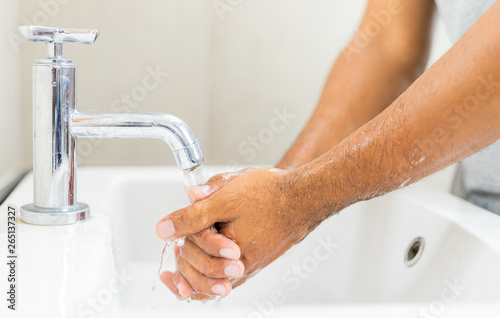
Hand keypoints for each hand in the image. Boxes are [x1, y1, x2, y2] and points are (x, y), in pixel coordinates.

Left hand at [156, 168, 311, 298]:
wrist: (302, 198)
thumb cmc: (271, 196)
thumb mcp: (225, 199)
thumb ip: (192, 216)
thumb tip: (164, 228)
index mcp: (229, 251)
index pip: (192, 251)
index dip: (182, 235)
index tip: (173, 227)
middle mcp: (239, 267)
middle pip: (199, 271)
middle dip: (185, 257)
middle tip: (176, 248)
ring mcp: (248, 269)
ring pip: (211, 285)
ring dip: (192, 277)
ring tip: (175, 278)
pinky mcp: (254, 266)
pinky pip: (225, 283)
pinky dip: (208, 283)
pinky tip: (195, 283)